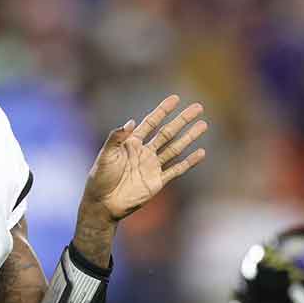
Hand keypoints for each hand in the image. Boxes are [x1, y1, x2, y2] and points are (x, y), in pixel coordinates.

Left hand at [81, 95, 207, 222]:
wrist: (103, 204)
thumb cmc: (100, 178)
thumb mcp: (106, 155)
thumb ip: (117, 138)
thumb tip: (132, 121)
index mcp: (131, 143)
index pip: (151, 122)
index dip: (163, 110)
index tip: (175, 99)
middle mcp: (145, 152)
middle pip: (168, 132)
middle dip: (182, 120)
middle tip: (198, 108)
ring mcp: (152, 166)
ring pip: (175, 148)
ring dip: (189, 137)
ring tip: (203, 125)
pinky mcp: (157, 181)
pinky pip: (177, 170)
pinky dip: (189, 162)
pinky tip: (201, 153)